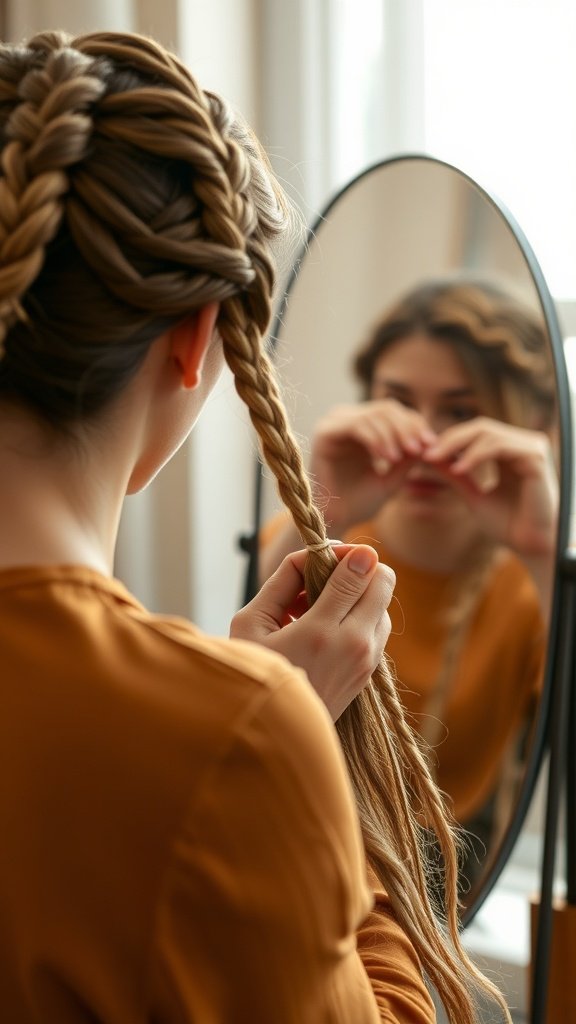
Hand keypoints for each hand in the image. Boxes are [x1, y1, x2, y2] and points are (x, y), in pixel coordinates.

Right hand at [230, 544, 394, 720]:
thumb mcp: (250, 623)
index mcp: (321, 632)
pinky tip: (328, 626)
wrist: (271, 733)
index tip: (327, 553)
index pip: (359, 572)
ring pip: (384, 604)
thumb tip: (313, 554)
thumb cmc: (252, 673)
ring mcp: (366, 662)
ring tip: (322, 606)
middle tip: (327, 575)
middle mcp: (353, 645)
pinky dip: (360, 617)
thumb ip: (282, 582)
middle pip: (385, 581)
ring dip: (360, 594)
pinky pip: (378, 627)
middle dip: (359, 568)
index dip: (347, 552)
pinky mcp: (369, 674)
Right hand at [311, 400, 436, 531]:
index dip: (415, 425)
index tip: (431, 445)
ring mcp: (335, 424)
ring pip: (373, 415)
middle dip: (407, 428)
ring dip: (393, 435)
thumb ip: (409, 457)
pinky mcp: (325, 433)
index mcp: (363, 426)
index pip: (394, 413)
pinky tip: (386, 458)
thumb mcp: (393, 477)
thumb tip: (430, 439)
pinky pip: (356, 426)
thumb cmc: (361, 502)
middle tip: (420, 449)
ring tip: (402, 457)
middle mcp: (347, 419)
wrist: (335, 520)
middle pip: (386, 409)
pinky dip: (376, 440)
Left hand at [423, 417, 558, 555]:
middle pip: (481, 427)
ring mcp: (531, 449)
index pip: (477, 433)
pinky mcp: (536, 457)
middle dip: (450, 439)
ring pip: (488, 433)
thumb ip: (455, 475)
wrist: (531, 546)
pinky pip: (500, 446)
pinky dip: (476, 455)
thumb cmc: (507, 526)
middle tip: (426, 453)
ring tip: (436, 460)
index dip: (449, 440)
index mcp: (511, 452)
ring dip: (458, 446)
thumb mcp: (473, 495)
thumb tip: (428, 456)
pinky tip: (458, 469)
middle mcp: (523, 445)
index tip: (423, 454)